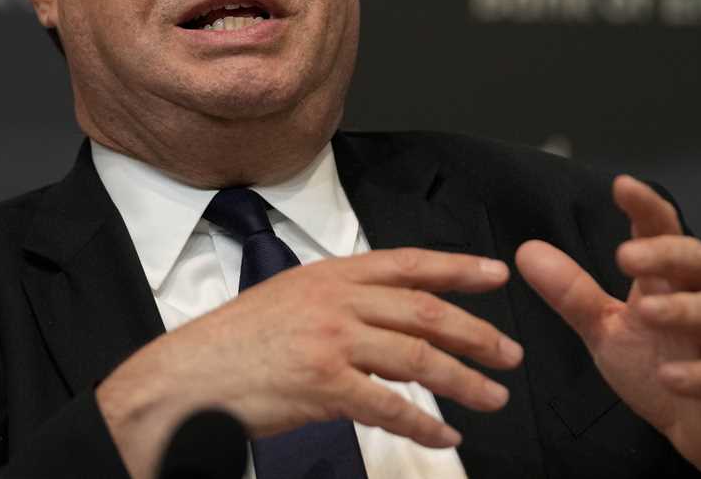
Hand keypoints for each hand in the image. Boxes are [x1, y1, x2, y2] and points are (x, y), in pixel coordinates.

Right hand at [97, 248, 523, 478]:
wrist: (189, 376)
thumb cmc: (237, 342)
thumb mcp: (292, 298)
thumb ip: (342, 301)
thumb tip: (391, 317)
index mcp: (332, 274)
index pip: (409, 263)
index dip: (458, 267)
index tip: (496, 274)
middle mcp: (337, 300)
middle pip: (426, 311)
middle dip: (476, 332)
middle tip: (510, 352)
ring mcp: (332, 341)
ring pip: (418, 357)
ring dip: (464, 380)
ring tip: (493, 397)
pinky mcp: (324, 385)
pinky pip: (389, 406)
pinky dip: (423, 425)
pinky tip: (444, 437)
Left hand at [515, 176, 700, 477]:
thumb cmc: (659, 363)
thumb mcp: (607, 328)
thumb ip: (573, 292)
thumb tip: (527, 251)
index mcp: (668, 279)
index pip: (661, 231)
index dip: (645, 206)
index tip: (621, 185)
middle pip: (695, 260)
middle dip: (663, 254)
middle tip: (626, 256)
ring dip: (679, 310)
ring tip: (646, 312)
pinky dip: (697, 374)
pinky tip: (669, 377)